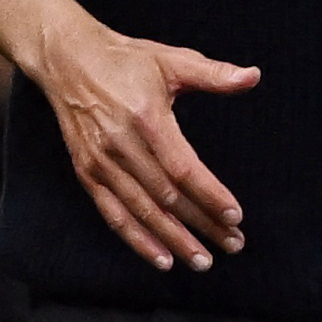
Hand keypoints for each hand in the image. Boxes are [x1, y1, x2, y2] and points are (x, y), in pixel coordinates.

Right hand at [26, 9, 255, 268]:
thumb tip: (253, 76)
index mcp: (146, 118)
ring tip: (203, 260)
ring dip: (174, 240)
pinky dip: (138, 240)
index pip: (183, 168)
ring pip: (142, 211)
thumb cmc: (127, 60)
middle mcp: (121, 145)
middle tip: (233, 245)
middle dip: (202, 225)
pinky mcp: (87, 173)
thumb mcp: (171, 60)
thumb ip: (214, 74)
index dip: (209, 195)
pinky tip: (162, 258)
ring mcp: (101, 163)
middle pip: (167, 197)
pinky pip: (114, 214)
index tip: (235, 216)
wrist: (68, 61)